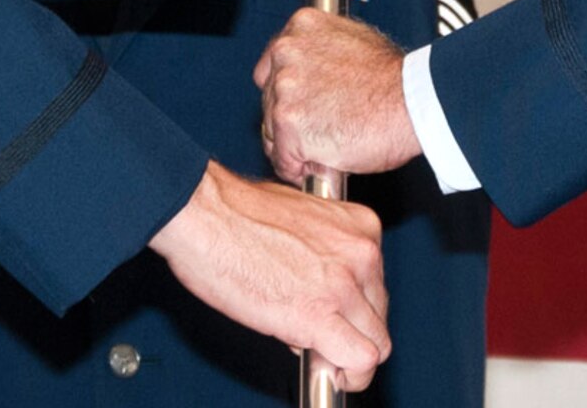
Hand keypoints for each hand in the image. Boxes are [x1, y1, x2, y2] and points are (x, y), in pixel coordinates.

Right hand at [150, 160, 389, 391]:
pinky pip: (360, 360)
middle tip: (319, 336)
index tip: (333, 314)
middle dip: (351, 332)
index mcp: (359, 225)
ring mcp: (343, 285)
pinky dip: (348, 375)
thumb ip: (324, 252)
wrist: (207, 215)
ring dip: (349, 357)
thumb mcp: (301, 220)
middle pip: (378, 316)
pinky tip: (324, 371)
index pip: (376, 285)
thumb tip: (321, 286)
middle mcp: (360, 253)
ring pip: (376, 344)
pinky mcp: (319, 316)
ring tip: (317, 353)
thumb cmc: (237, 211)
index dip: (351, 307)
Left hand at [255, 8, 421, 184]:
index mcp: (301, 27)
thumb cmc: (394, 79)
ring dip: (292, 146)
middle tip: (317, 133)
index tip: (299, 107)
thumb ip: (323, 52)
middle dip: (289, 120)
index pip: (271, 65)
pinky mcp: (288, 123)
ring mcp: (284, 87)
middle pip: (269, 99)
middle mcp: (286, 51)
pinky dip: (298, 169)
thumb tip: (317, 73)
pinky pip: (282, 159)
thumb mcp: (355, 42)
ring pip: (271, 130)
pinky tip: (320, 167)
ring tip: (323, 151)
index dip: (286, 93)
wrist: (412, 101)